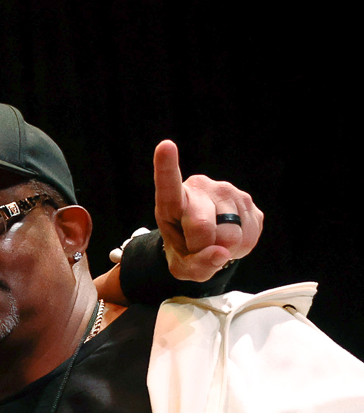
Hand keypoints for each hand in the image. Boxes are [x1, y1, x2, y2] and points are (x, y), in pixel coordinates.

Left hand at [151, 140, 260, 281]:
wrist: (207, 245)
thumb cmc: (186, 251)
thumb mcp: (181, 266)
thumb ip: (195, 266)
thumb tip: (221, 254)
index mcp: (173, 201)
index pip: (168, 184)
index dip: (166, 167)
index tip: (165, 146)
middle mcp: (200, 189)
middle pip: (202, 227)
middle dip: (202, 248)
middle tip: (198, 247)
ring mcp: (227, 192)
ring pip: (230, 235)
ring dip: (224, 248)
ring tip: (214, 241)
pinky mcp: (248, 202)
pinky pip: (249, 235)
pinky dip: (241, 246)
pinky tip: (230, 238)